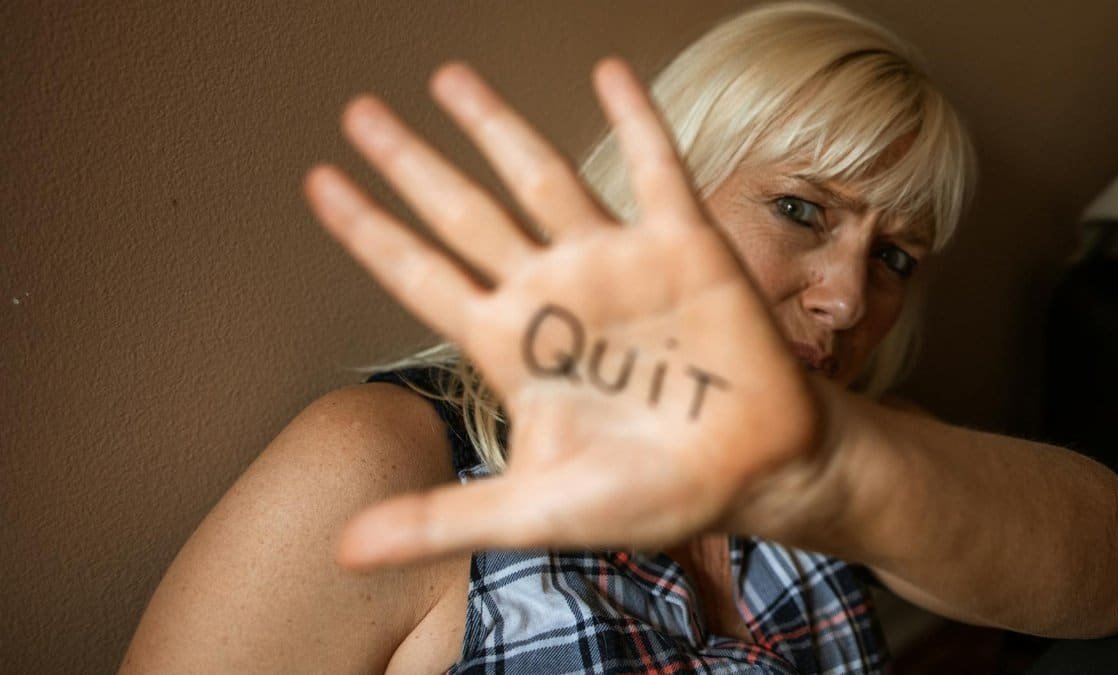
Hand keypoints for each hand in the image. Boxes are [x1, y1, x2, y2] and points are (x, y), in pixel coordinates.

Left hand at [305, 59, 821, 567]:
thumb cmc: (646, 493)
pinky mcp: (684, 248)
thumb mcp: (537, 511)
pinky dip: (635, 120)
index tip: (318, 182)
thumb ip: (443, 519)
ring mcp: (616, 264)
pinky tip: (609, 71)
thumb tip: (342, 553)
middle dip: (413, 162)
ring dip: (498, 127)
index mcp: (512, 345)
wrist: (752, 476)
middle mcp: (553, 292)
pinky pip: (657, 169)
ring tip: (448, 77)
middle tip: (360, 112)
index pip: (422, 275)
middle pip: (466, 212)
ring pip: (543, 177)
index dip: (369, 230)